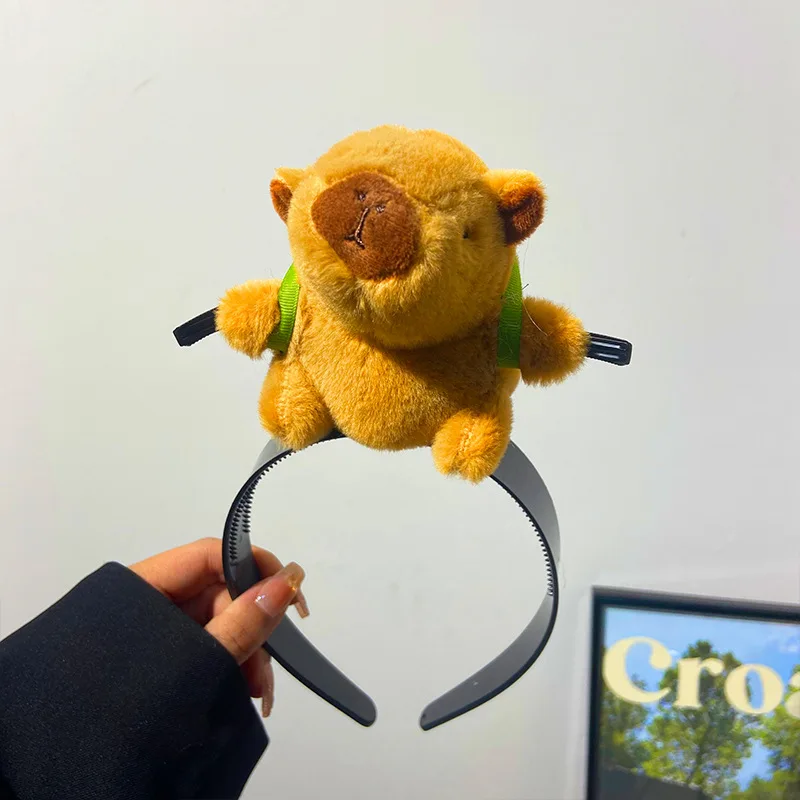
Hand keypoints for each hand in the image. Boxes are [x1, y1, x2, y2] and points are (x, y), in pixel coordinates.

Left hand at [129, 537, 307, 717]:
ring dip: (247, 651)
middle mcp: (152, 600)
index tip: (291, 591)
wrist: (86, 767)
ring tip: (259, 690)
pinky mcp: (165, 654)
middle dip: (253, 626)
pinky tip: (246, 687)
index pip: (212, 555)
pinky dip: (231, 662)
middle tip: (270, 663)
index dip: (255, 566)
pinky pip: (209, 644)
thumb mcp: (195, 662)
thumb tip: (286, 583)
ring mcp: (157, 629)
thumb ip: (243, 623)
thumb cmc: (130, 708)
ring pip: (219, 622)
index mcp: (145, 586)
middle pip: (220, 593)